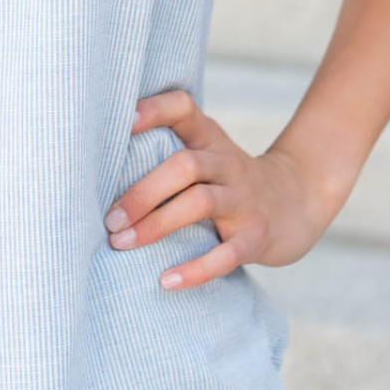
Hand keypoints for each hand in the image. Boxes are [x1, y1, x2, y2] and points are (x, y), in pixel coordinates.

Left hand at [103, 88, 334, 290]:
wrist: (297, 201)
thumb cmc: (228, 180)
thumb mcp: (206, 154)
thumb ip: (165, 151)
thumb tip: (92, 169)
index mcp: (209, 138)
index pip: (184, 108)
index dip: (155, 109)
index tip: (122, 120)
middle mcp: (227, 163)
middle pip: (184, 166)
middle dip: (142, 192)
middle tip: (109, 220)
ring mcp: (244, 199)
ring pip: (201, 203)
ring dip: (157, 224)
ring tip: (122, 244)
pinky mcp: (256, 236)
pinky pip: (227, 253)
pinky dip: (196, 269)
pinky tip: (166, 281)